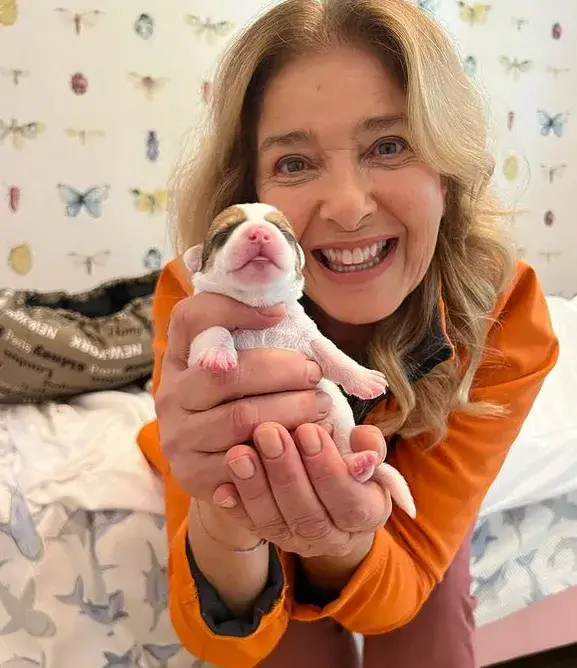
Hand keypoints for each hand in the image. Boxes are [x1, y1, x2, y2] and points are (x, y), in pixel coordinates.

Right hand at [154, 291, 333, 504]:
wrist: (218, 466)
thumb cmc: (240, 402)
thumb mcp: (240, 366)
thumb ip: (254, 338)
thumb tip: (279, 311)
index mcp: (179, 357)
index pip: (191, 318)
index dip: (233, 310)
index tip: (280, 314)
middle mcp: (172, 394)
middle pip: (226, 373)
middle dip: (281, 371)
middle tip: (314, 373)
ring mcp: (178, 436)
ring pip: (240, 418)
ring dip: (290, 409)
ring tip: (320, 405)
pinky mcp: (192, 474)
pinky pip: (244, 462)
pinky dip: (281, 449)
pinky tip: (305, 441)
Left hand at [213, 421, 392, 557]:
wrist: (329, 488)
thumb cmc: (349, 457)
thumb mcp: (366, 450)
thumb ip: (368, 446)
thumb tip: (363, 443)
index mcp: (368, 514)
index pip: (350, 502)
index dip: (329, 468)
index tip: (309, 430)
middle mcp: (334, 536)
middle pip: (309, 514)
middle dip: (286, 472)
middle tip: (268, 433)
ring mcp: (299, 542)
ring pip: (276, 524)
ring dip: (256, 488)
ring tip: (239, 453)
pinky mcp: (270, 538)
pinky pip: (251, 528)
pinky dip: (236, 508)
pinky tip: (222, 487)